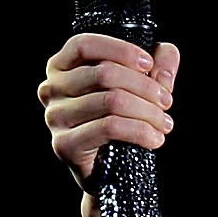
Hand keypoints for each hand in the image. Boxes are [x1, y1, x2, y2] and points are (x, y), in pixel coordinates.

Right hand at [38, 34, 181, 190]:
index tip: (149, 64)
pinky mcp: (65, 144)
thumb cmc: (117, 120)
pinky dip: (139, 131)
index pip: (85, 45)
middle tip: (166, 101)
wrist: (105, 170)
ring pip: (111, 101)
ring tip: (164, 123)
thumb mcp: (138, 87)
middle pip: (104, 74)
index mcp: (60, 66)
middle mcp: (51, 89)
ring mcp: (55, 117)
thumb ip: (156, 64)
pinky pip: (109, 128)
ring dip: (147, 112)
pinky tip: (154, 138)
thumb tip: (166, 53)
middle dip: (144, 87)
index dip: (120, 50)